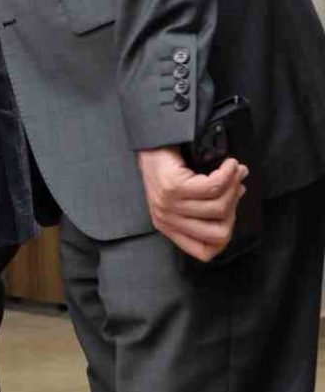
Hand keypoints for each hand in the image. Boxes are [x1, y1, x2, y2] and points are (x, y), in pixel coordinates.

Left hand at [138, 147, 247, 261]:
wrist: (150, 139)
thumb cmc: (170, 166)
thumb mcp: (189, 193)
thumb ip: (214, 200)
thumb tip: (241, 190)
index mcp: (170, 227)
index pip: (206, 252)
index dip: (226, 233)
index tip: (230, 209)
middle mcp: (167, 220)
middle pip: (220, 232)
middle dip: (234, 209)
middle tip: (234, 186)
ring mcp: (168, 204)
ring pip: (219, 207)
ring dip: (233, 187)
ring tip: (234, 171)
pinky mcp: (172, 187)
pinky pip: (213, 187)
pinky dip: (228, 175)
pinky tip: (230, 164)